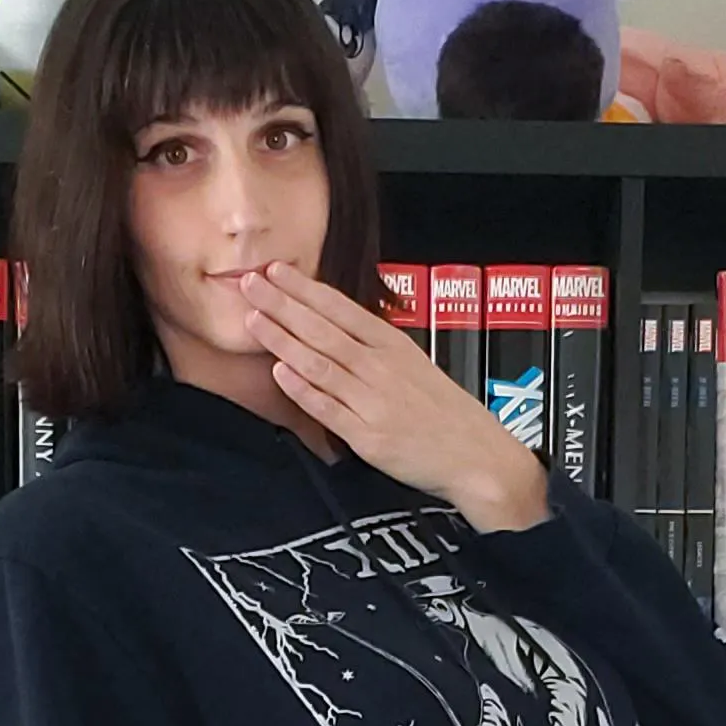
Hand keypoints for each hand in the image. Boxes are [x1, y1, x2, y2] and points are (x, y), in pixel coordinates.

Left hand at [241, 261, 551, 533]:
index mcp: (393, 345)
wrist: (475, 456)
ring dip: (283, 340)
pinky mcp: (368, 437)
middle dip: (282, 304)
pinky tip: (279, 372)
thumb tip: (337, 326)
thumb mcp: (415, 364)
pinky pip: (328, 409)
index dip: (305, 288)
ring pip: (320, 364)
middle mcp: (381, 368)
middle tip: (250, 283)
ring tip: (254, 319)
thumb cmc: (445, 413)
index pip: (341, 309)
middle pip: (323, 330)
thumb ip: (376, 346)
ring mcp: (373, 402)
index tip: (276, 270)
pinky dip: (303, 389)